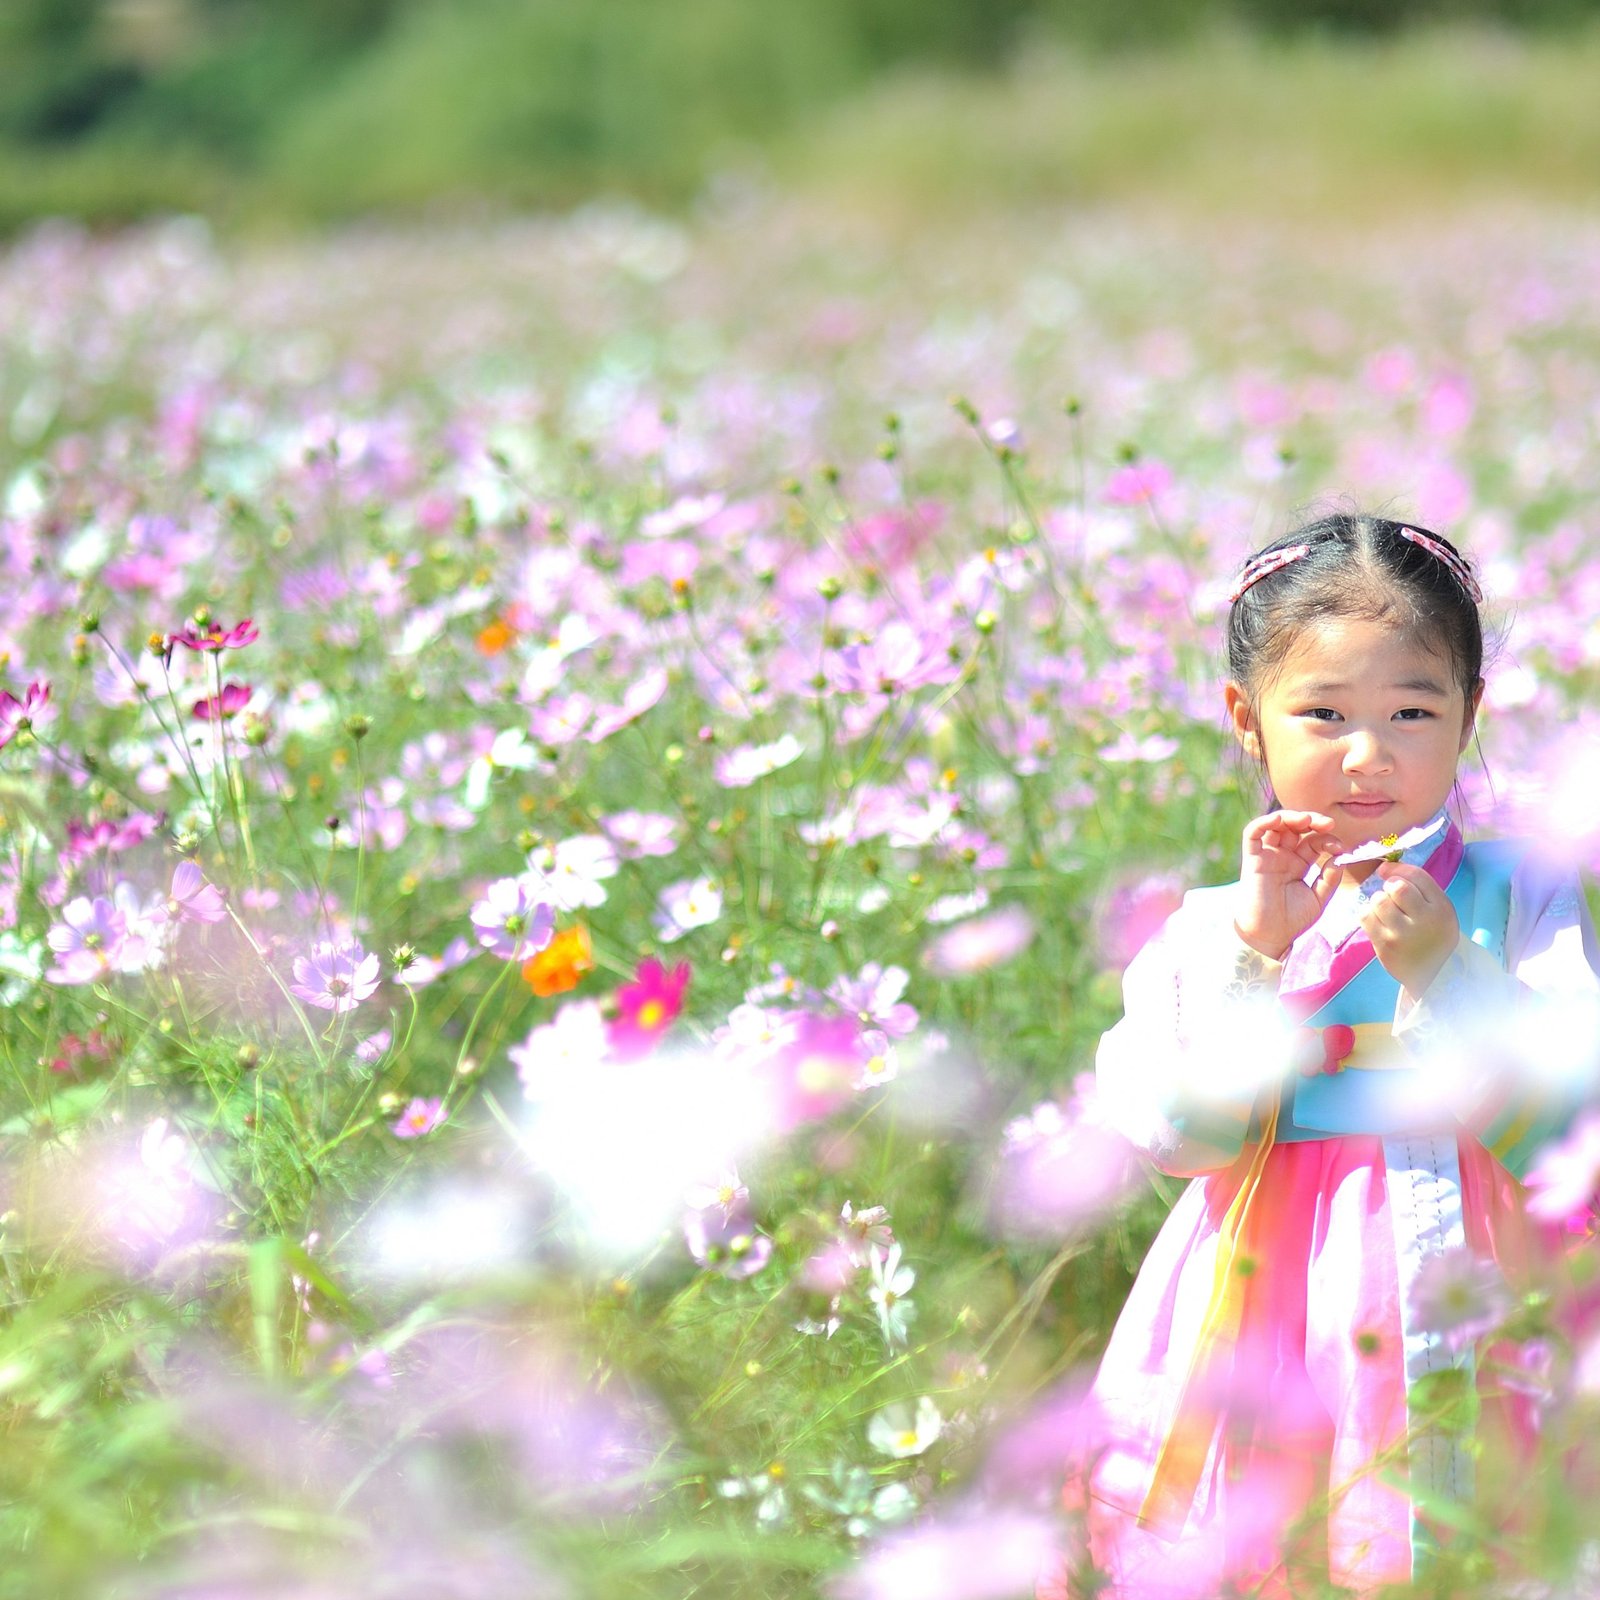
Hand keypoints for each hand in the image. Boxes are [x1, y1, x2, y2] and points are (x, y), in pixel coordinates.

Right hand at [1233, 809, 1343, 961]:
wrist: (1270, 936)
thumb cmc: (1292, 920)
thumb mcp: (1318, 898)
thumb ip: (1329, 877)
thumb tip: (1339, 857)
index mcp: (1298, 864)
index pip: (1313, 841)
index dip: (1327, 839)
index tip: (1339, 847)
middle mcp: (1283, 856)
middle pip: (1295, 827)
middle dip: (1312, 820)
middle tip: (1327, 823)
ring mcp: (1267, 856)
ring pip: (1275, 825)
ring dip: (1291, 817)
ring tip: (1306, 819)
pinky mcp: (1252, 859)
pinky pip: (1252, 834)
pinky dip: (1263, 822)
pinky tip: (1278, 819)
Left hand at [1359, 861, 1460, 998]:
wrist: (1433, 973)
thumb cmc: (1433, 933)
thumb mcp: (1438, 908)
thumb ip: (1419, 885)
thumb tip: (1384, 866)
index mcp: (1442, 908)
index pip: (1417, 876)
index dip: (1397, 869)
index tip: (1387, 871)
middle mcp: (1424, 921)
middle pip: (1396, 887)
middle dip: (1389, 887)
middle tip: (1392, 897)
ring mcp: (1402, 935)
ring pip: (1378, 900)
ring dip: (1378, 901)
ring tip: (1387, 912)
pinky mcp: (1384, 945)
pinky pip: (1365, 916)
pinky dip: (1368, 914)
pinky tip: (1378, 921)